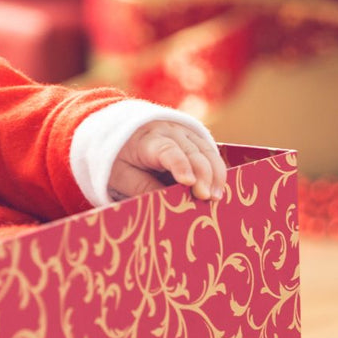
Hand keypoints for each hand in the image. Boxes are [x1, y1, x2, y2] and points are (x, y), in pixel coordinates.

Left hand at [108, 120, 227, 200]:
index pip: (167, 150)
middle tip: (206, 198)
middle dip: (203, 174)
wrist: (122, 135)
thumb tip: (167, 205)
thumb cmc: (119, 159)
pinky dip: (217, 170)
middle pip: (192, 151)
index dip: (179, 165)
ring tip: (216, 197)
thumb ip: (142, 188)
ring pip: (207, 150)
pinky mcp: (195, 138)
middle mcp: (170, 132)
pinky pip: (210, 152)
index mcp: (148, 140)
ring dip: (215, 174)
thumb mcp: (121, 176)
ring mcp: (185, 133)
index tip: (188, 182)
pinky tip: (218, 189)